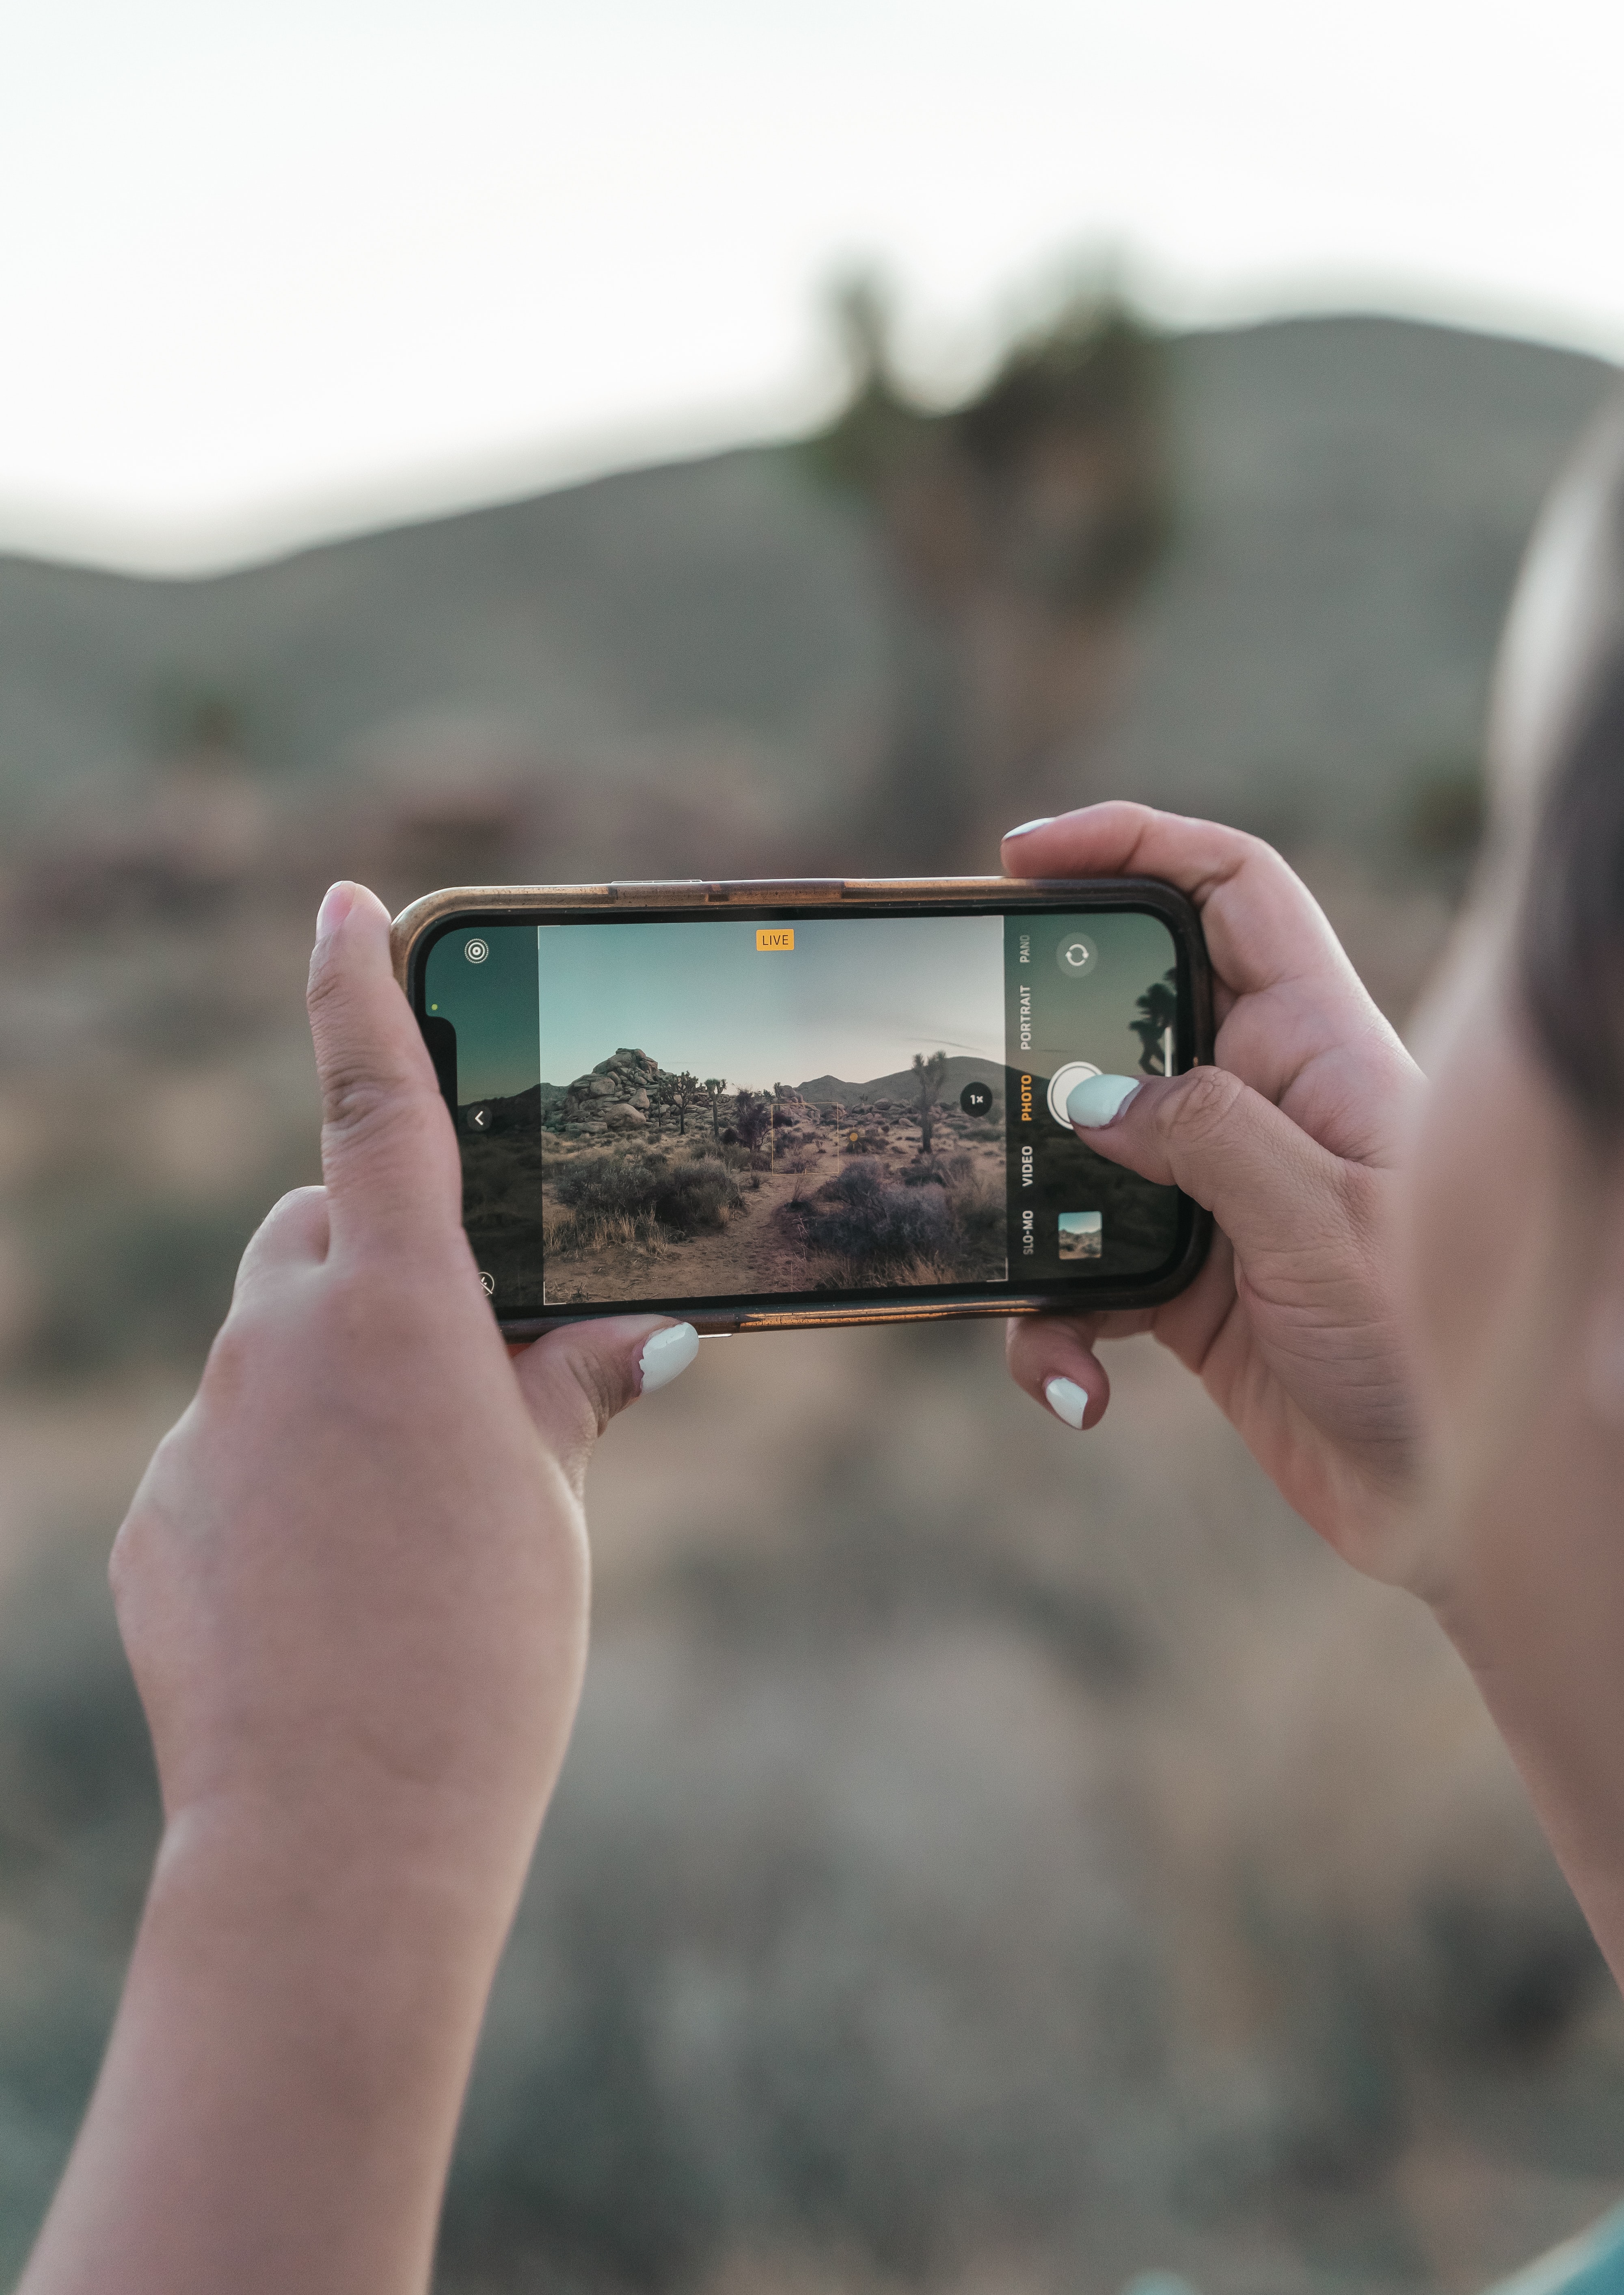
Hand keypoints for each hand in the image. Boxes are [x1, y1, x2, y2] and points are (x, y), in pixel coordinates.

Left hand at [21, 882, 694, 2294]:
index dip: (361, 991)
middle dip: (380, 1254)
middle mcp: (280, 1338)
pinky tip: (331, 1580)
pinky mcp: (161, 1511)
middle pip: (319, 1231)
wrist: (340, 1831)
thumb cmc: (482, 1652)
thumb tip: (638, 1332)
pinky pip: (228, 1447)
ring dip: (337, 1378)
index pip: (377, 1105)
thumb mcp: (552, 1501)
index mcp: (400, 1309)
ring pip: (273, 1342)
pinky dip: (280, 1475)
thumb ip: (572, 1388)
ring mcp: (208, 1426)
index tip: (343, 905)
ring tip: (406, 1508)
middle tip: (460, 1358)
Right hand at [1003, 805, 1424, 1582]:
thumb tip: (1085, 1094)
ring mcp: (1220, 1194)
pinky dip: (1058, 1328)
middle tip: (967, 1054)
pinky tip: (1081, 1383)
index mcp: (1315, 1047)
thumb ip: (1204, 1136)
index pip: (1230, 890)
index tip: (1028, 856)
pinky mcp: (1187, 1285)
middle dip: (1039, 1034)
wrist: (1454, 1500)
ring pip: (1084, 1158)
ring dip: (1035, 1220)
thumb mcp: (1321, 1221)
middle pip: (1128, 1012)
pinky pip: (1083, 1276)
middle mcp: (1262, 1104)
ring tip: (1027, 1285)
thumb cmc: (1430, 1347)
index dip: (1136, 843)